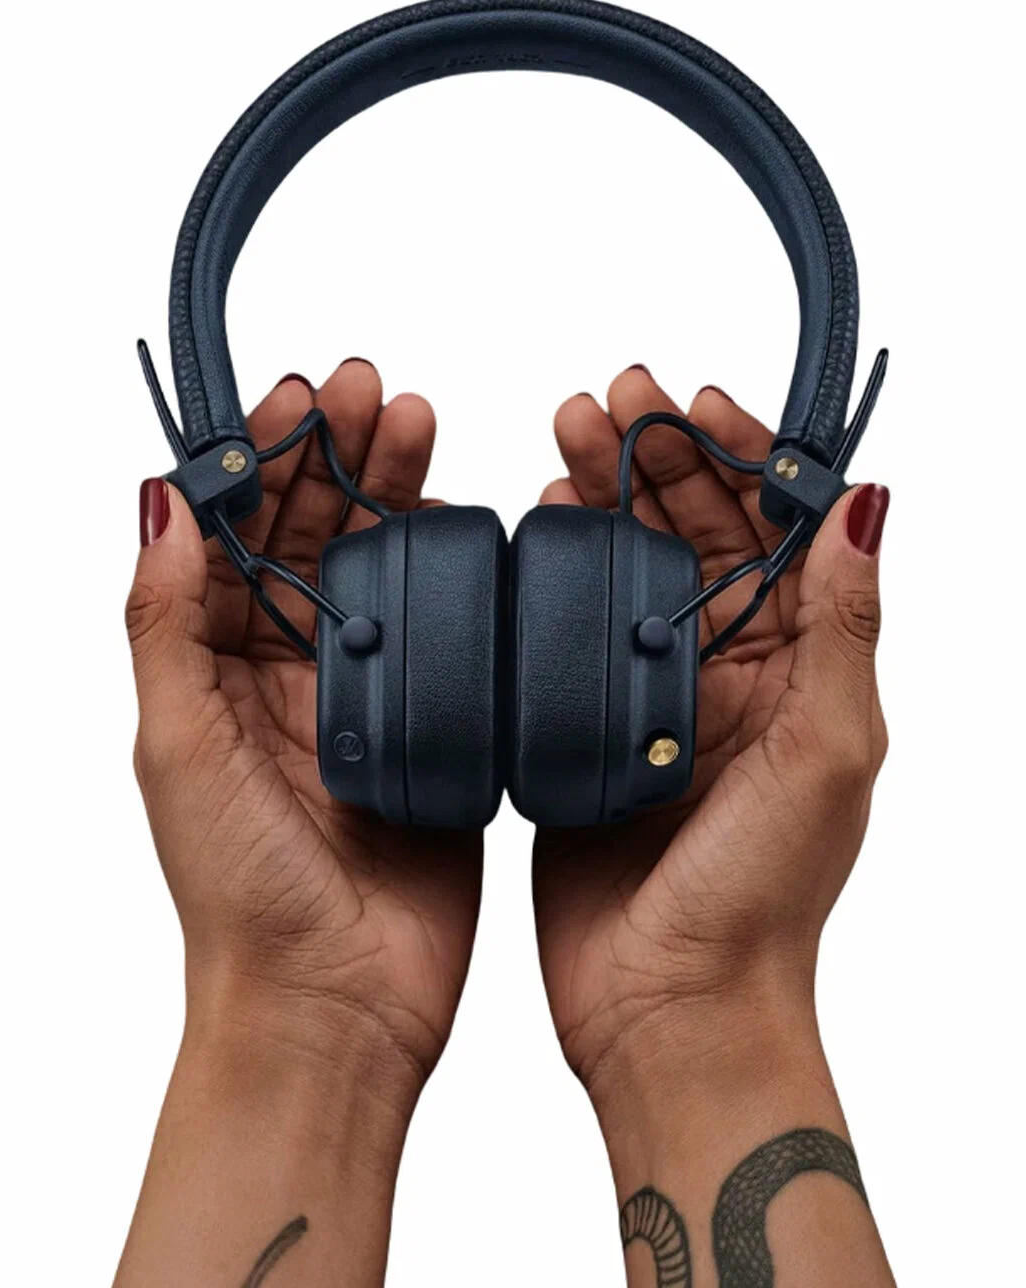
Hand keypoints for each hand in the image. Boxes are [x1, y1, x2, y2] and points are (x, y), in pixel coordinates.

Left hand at [126, 361, 480, 1104]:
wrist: (336, 1002)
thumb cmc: (242, 892)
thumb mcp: (177, 742)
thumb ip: (166, 621)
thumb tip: (156, 499)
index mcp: (218, 670)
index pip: (239, 535)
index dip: (265, 458)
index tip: (300, 397)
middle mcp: (287, 673)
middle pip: (312, 535)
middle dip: (339, 455)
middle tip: (373, 392)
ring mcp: (363, 698)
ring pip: (380, 569)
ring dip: (395, 494)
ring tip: (421, 427)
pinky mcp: (431, 728)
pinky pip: (445, 634)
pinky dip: (452, 572)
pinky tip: (463, 524)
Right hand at [534, 367, 889, 1097]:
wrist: (669, 1007)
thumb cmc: (761, 897)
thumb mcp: (827, 749)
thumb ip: (842, 624)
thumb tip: (868, 502)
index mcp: (798, 669)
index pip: (773, 532)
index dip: (737, 457)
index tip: (692, 399)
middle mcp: (732, 674)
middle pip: (697, 534)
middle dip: (654, 458)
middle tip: (606, 400)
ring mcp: (659, 698)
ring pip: (633, 568)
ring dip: (606, 498)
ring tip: (565, 439)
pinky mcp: (595, 729)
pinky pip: (577, 629)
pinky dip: (560, 571)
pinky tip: (538, 528)